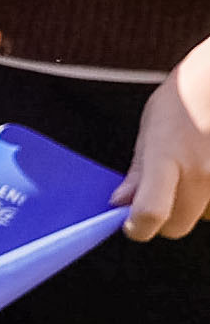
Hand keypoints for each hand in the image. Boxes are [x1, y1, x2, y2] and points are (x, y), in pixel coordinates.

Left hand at [130, 47, 209, 242]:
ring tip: (195, 173)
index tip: (133, 226)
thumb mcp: (152, 127)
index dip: (138, 228)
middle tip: (162, 199)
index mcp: (168, 157)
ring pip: (206, 216)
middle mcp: (202, 170)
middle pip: (179, 225)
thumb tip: (121, 203)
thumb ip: (139, 170)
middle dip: (165, 220)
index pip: (151, 212)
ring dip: (198, 206)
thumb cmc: (188, 95)